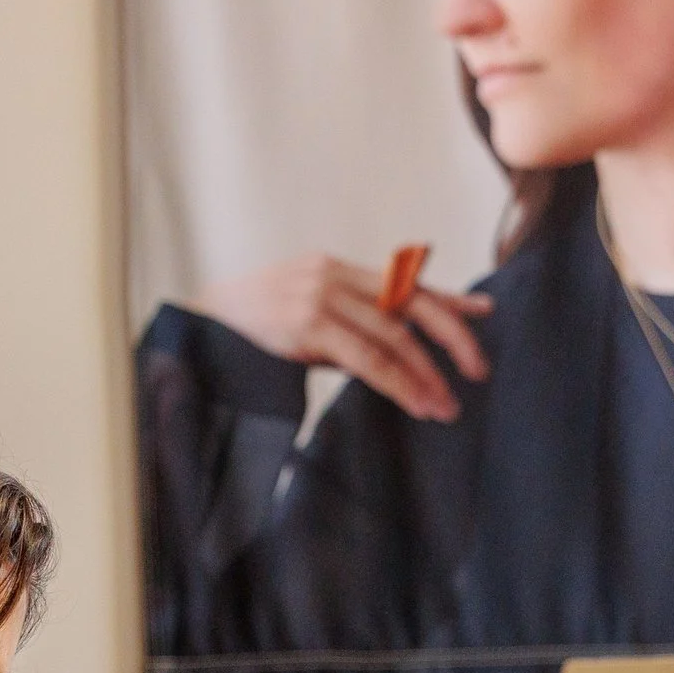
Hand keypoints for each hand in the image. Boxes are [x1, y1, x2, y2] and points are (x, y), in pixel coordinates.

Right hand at [190, 254, 490, 421]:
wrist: (190, 334)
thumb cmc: (241, 335)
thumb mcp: (299, 323)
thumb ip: (343, 331)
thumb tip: (391, 357)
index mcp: (332, 268)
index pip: (403, 281)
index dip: (447, 298)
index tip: (484, 312)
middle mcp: (330, 273)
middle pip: (410, 299)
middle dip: (452, 334)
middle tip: (479, 368)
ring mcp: (318, 294)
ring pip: (394, 332)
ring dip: (426, 373)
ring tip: (448, 404)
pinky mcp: (306, 322)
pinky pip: (367, 356)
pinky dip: (399, 382)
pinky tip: (419, 402)